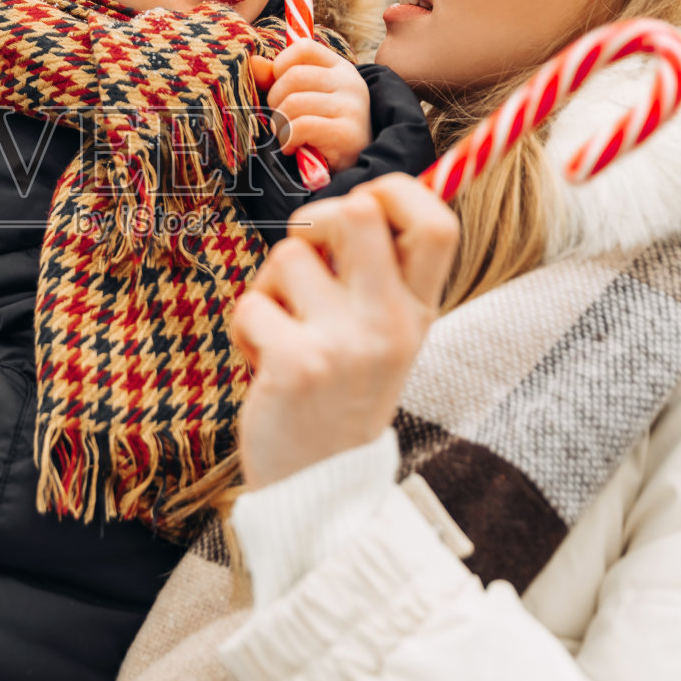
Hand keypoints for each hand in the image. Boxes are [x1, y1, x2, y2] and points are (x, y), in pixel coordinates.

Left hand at [232, 174, 456, 488]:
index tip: (364, 205)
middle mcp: (391, 323)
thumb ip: (381, 278)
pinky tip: (262, 364)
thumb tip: (363, 199)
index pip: (436, 221)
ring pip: (289, 254)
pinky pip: (251, 304)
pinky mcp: (296, 365)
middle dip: (315, 221)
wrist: (322, 490)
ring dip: (270, 285)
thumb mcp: (386, 340)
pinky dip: (244, 328)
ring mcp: (345, 344)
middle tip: (305, 262)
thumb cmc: (341, 399)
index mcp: (418, 312)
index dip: (395, 190)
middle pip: (357, 211)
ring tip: (281, 330)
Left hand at [253, 40, 371, 170]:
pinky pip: (300, 127)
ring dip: (280, 125)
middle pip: (293, 76)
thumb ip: (279, 78)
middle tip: (281, 120)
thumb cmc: (325, 127)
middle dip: (276, 101)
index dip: (281, 65)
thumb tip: (253, 62)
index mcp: (340, 68)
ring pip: (293, 103)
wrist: (354, 164)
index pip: (304, 47)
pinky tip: (294, 148)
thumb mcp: (306, 97)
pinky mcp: (346, 133)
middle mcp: (350, 82)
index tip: (280, 88)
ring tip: (287, 137)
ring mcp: (351, 107)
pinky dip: (288, 140)